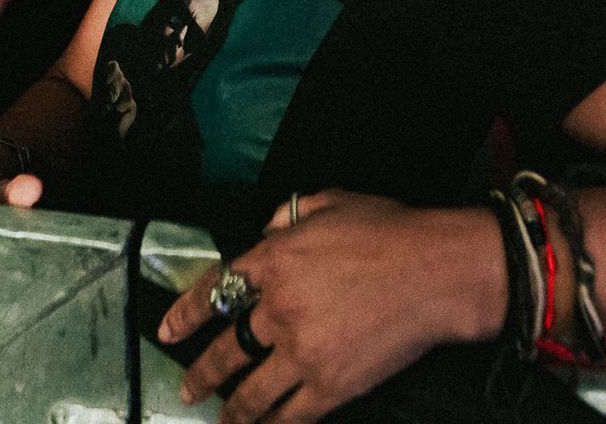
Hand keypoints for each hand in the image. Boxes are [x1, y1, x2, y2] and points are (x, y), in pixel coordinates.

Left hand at [159, 191, 504, 422]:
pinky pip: (291, 415)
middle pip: (227, 348)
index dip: (186, 312)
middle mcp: (279, 308)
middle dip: (202, 373)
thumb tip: (269, 231)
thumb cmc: (391, 230)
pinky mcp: (331, 384)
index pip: (216, 288)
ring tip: (218, 420)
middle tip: (187, 388)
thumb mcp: (330, 202)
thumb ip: (289, 216)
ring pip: (252, 391)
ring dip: (229, 410)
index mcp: (275, 259)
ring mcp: (303, 351)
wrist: (437, 271)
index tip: (167, 330)